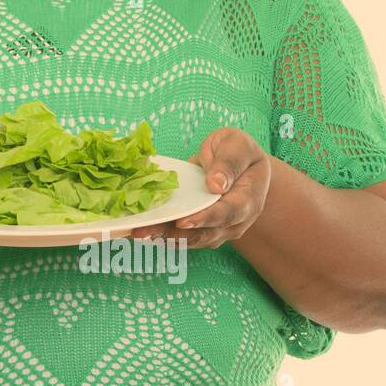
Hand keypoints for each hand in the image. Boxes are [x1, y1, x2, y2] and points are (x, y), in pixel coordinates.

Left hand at [129, 127, 270, 248]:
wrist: (238, 165)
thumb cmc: (236, 151)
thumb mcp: (237, 145)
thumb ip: (229, 162)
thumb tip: (217, 184)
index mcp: (248, 199)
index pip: (227, 213)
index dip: (205, 219)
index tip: (183, 222)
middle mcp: (235, 222)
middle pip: (205, 233)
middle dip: (173, 234)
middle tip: (144, 232)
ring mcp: (218, 230)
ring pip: (191, 239)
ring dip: (163, 238)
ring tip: (137, 234)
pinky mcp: (201, 230)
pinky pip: (183, 237)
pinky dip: (162, 235)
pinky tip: (140, 231)